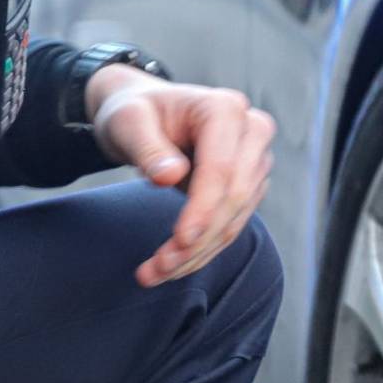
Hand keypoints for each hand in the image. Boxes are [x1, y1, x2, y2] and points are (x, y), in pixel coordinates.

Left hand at [86, 64, 275, 287]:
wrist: (145, 113)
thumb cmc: (135, 112)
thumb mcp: (127, 122)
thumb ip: (147, 147)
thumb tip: (171, 176)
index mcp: (225, 109)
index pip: (222, 168)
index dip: (203, 208)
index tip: (179, 241)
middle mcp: (252, 133)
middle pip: (234, 197)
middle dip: (199, 239)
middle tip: (158, 268)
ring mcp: (255, 161)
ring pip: (235, 218)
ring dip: (198, 252)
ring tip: (156, 273)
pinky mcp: (250, 186)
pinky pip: (231, 224)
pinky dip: (203, 249)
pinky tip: (173, 265)